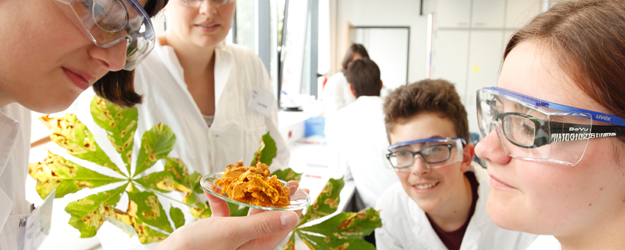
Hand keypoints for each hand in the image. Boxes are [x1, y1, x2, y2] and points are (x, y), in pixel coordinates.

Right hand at [156, 181, 304, 249]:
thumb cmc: (199, 248)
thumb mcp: (233, 232)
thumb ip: (263, 224)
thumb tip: (294, 217)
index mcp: (257, 246)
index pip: (283, 225)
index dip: (294, 207)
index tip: (302, 189)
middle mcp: (248, 243)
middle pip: (270, 218)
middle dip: (279, 198)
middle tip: (289, 181)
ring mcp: (233, 239)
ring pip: (250, 214)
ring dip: (254, 196)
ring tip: (263, 179)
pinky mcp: (216, 234)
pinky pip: (225, 214)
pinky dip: (222, 201)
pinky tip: (215, 189)